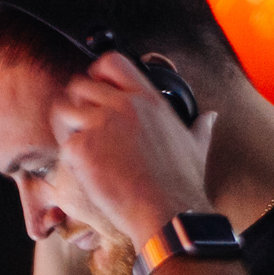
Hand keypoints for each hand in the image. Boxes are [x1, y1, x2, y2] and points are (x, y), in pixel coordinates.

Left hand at [50, 52, 217, 243]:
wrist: (166, 212)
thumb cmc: (181, 185)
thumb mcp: (194, 147)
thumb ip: (199, 127)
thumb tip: (210, 118)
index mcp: (148, 99)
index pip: (112, 62)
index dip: (97, 73)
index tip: (97, 89)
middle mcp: (123, 105)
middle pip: (80, 85)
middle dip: (76, 104)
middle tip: (83, 127)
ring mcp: (101, 124)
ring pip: (63, 110)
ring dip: (66, 128)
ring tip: (79, 148)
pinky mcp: (83, 148)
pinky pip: (64, 145)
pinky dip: (71, 159)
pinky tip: (87, 173)